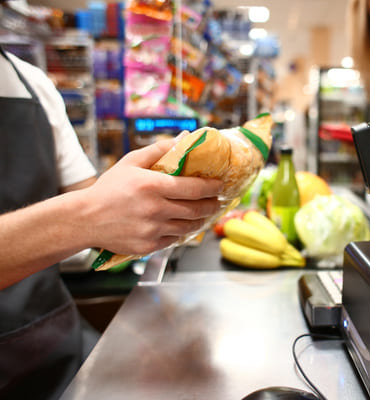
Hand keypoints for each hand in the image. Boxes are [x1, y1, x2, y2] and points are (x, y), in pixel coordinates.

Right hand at [77, 138, 222, 254]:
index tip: (219, 185)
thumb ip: (159, 149)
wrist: (85, 219)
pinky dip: (183, 232)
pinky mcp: (148, 246)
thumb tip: (184, 138)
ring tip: (205, 212)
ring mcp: (152, 230)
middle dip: (212, 205)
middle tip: (217, 200)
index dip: (212, 187)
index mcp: (152, 185)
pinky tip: (185, 224)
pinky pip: (174, 239)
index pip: (194, 188)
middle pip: (196, 209)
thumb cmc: (109, 188)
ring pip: (189, 227)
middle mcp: (155, 209)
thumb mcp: (131, 162)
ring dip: (201, 220)